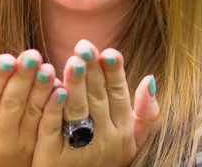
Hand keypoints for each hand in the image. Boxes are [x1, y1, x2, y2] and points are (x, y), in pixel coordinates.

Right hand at [0, 49, 58, 166]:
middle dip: (22, 77)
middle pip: (12, 103)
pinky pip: (50, 123)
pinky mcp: (41, 147)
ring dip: (41, 88)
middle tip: (32, 54)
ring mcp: (21, 144)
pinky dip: (56, 105)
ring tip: (47, 66)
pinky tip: (61, 88)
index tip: (6, 57)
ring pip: (33, 112)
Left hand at [32, 40, 159, 166]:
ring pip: (77, 111)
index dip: (114, 72)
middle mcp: (104, 140)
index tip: (109, 51)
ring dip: (76, 84)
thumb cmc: (104, 162)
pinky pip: (52, 129)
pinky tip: (53, 89)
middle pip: (97, 98)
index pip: (119, 95)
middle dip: (92, 70)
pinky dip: (54, 108)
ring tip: (74, 61)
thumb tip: (149, 79)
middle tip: (84, 46)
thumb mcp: (132, 143)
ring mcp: (79, 150)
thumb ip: (145, 114)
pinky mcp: (52, 159)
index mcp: (122, 132)